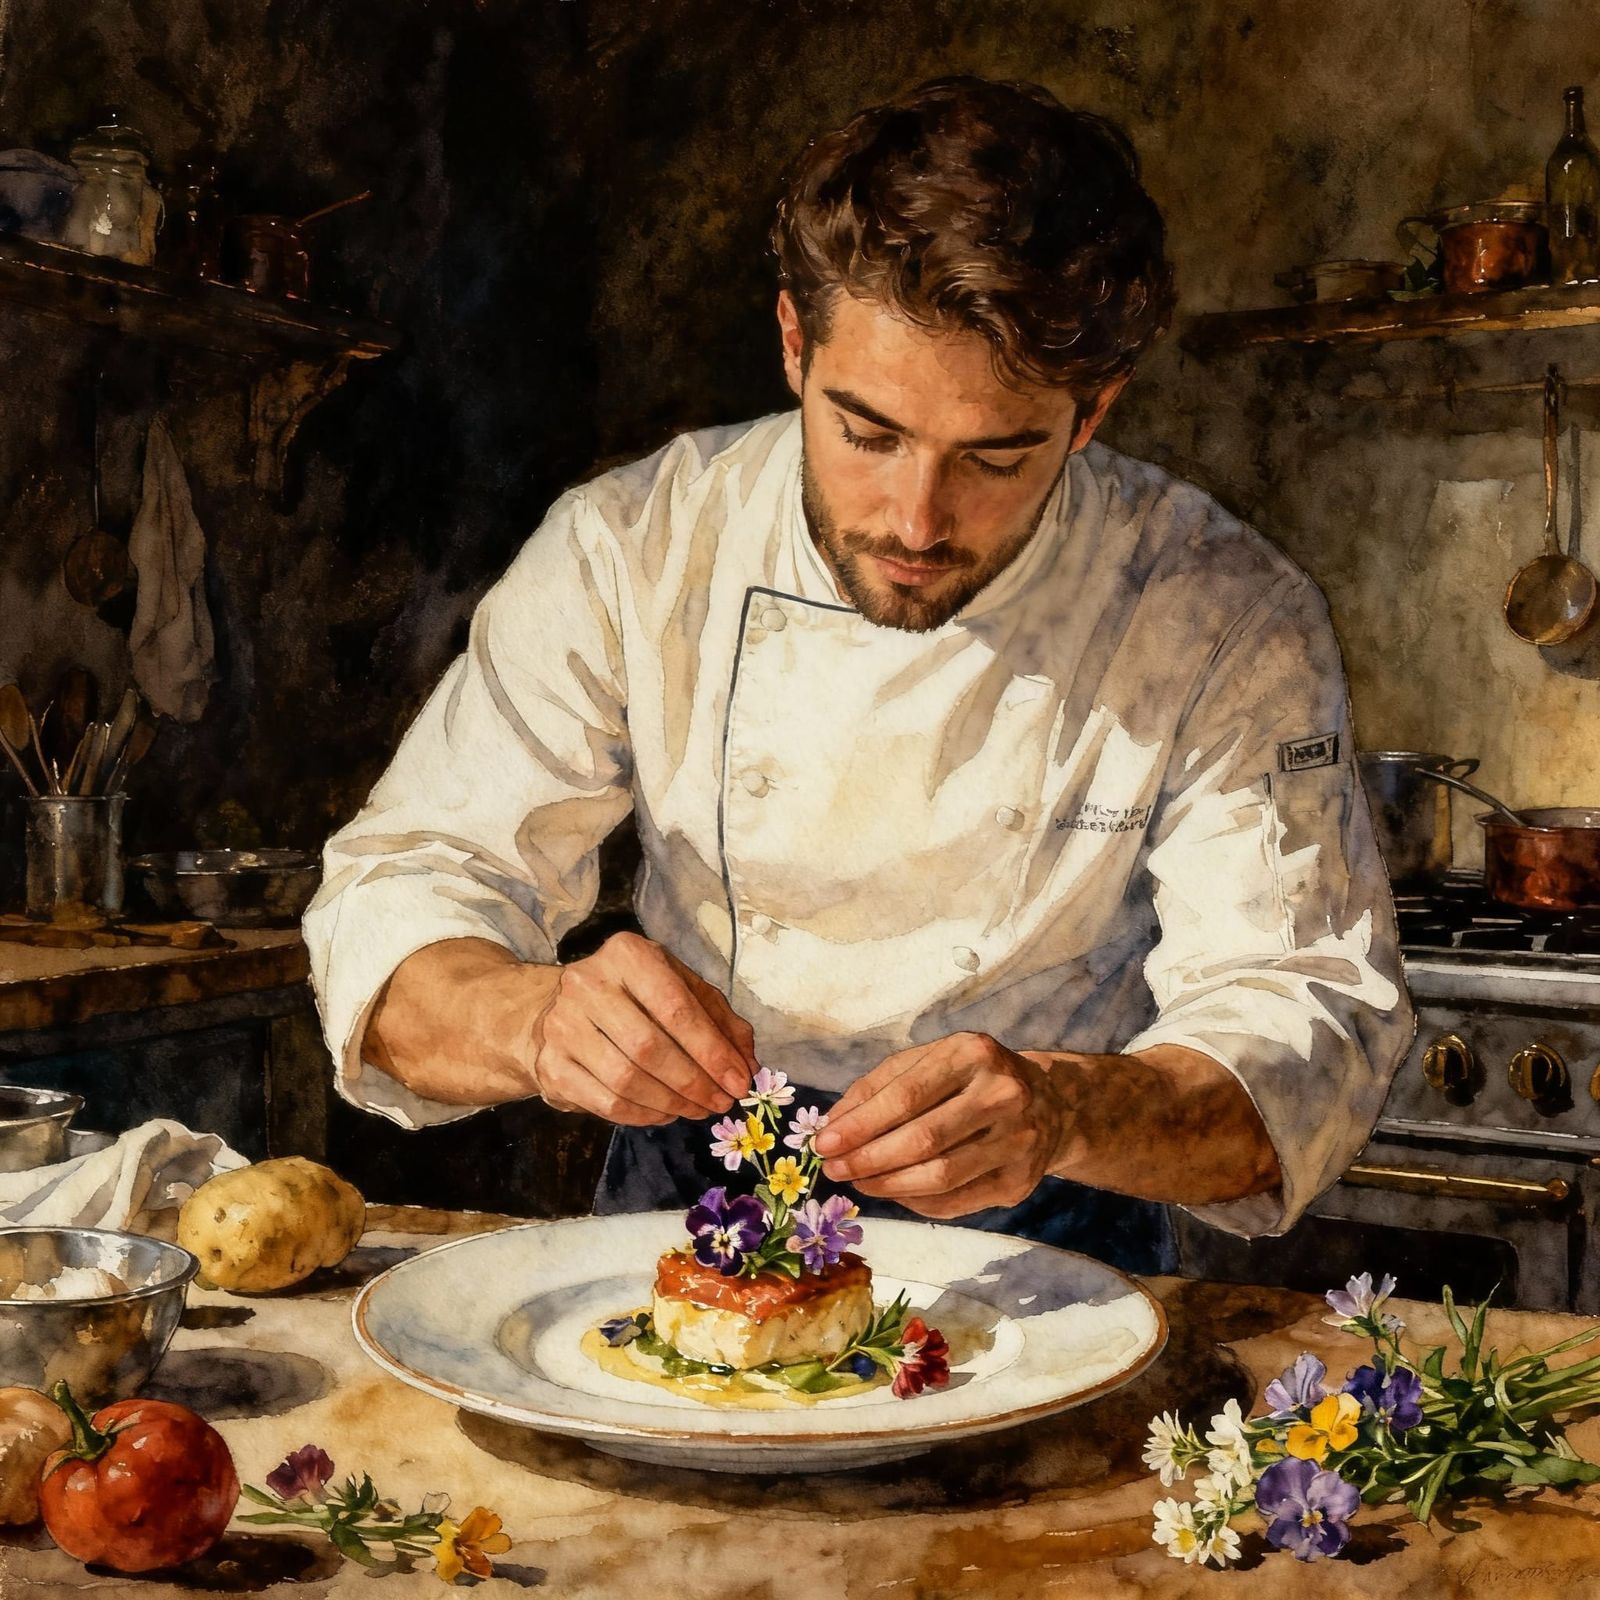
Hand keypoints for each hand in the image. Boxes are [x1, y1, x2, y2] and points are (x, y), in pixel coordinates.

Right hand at [534, 932, 757, 1126]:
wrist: (556, 1009)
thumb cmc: (633, 997)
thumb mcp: (679, 989)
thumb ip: (719, 1020)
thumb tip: (747, 1064)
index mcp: (627, 955)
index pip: (676, 1007)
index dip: (712, 1050)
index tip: (739, 1081)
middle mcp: (588, 984)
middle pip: (649, 1047)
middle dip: (694, 1082)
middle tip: (721, 1102)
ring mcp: (562, 1025)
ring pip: (626, 1079)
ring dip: (671, 1102)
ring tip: (697, 1109)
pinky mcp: (550, 1065)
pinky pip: (605, 1102)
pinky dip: (643, 1114)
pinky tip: (665, 1112)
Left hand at [812, 1032, 1064, 1218]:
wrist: (1050, 1103)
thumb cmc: (970, 1077)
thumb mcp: (928, 1062)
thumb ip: (878, 1087)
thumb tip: (832, 1127)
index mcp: (973, 1054)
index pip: (907, 1095)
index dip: (862, 1124)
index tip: (824, 1143)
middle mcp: (1002, 1094)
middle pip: (924, 1140)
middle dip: (869, 1159)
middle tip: (834, 1169)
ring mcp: (1017, 1141)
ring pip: (940, 1176)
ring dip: (888, 1184)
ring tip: (858, 1181)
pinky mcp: (1019, 1182)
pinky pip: (956, 1201)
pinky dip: (915, 1201)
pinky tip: (893, 1191)